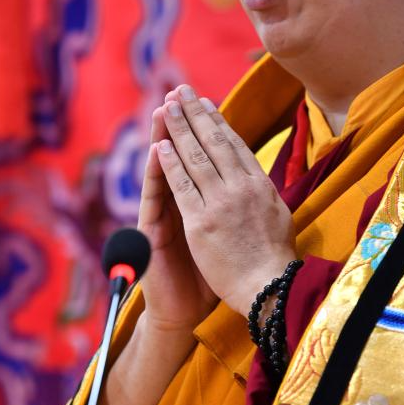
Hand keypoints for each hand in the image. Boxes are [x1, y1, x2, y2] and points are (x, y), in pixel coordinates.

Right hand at [137, 104, 217, 332]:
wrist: (186, 311)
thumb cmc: (210, 275)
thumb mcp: (226, 235)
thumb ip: (230, 208)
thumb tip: (251, 181)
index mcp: (200, 201)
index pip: (202, 158)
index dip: (204, 130)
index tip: (209, 100)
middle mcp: (179, 203)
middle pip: (181, 155)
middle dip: (182, 122)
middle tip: (181, 92)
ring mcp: (164, 215)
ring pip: (163, 169)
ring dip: (163, 137)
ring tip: (164, 110)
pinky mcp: (152, 232)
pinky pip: (155, 197)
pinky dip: (157, 172)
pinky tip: (157, 150)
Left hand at [156, 85, 296, 315]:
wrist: (269, 289)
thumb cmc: (274, 259)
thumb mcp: (279, 216)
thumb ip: (265, 194)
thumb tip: (260, 177)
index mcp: (260, 185)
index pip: (235, 145)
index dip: (218, 122)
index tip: (206, 103)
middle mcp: (242, 188)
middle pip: (214, 142)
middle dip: (195, 114)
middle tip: (181, 91)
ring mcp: (221, 203)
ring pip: (195, 157)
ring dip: (178, 129)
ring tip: (165, 108)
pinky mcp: (201, 223)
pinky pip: (182, 187)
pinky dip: (170, 164)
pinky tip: (160, 146)